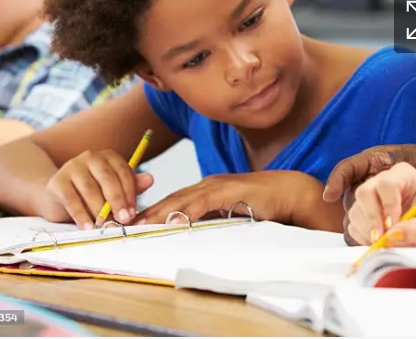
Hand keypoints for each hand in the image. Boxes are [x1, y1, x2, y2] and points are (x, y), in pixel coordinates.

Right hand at [43, 149, 153, 228]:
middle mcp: (91, 157)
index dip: (130, 193)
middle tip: (124, 220)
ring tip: (106, 226)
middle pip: (107, 179)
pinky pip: (71, 200)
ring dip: (100, 210)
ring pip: (90, 189)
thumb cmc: (92, 194)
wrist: (57, 196)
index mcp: (109, 157)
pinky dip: (81, 216)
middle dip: (117, 201)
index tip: (133, 213)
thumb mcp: (113, 189)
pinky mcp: (57, 182)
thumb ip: (131, 186)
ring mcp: (72, 167)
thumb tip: (150, 180)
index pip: (124, 172)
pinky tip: (89, 228)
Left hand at [134, 170, 342, 231]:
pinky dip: (185, 211)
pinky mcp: (229, 191)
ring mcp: (218, 185)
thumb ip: (214, 218)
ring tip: (139, 225)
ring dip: (159, 213)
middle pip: (172, 199)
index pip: (174, 201)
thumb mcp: (233, 212)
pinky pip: (202, 202)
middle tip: (124, 225)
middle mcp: (209, 183)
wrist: (290, 191)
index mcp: (208, 188)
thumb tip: (194, 230)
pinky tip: (172, 220)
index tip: (133, 224)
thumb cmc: (265, 203)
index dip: (152, 211)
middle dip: (147, 212)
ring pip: (181, 200)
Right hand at [346, 162, 415, 247]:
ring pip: (356, 211)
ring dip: (368, 232)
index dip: (387, 205)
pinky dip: (364, 239)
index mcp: (405, 175)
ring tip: (388, 244)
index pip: (387, 183)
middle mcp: (383, 183)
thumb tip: (391, 235)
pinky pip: (353, 227)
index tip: (393, 226)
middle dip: (371, 218)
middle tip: (381, 239)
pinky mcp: (363, 217)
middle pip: (364, 192)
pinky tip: (381, 244)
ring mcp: (371, 200)